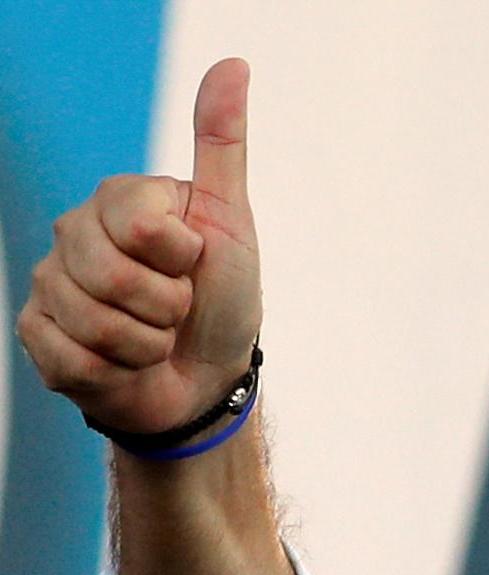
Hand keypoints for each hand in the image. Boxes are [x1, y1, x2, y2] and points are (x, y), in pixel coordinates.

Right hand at [15, 58, 260, 433]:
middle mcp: (74, 235)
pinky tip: (125, 364)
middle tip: (176, 310)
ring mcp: (50, 285)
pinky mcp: (39, 336)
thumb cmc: (224, 300)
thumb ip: (222, 146)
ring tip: (154, 337)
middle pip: (113, 276)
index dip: (181, 257)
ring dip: (145, 343)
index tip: (193, 263)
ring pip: (93, 321)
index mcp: (118, 202)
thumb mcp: (232, 222)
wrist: (208, 380)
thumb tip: (234, 66)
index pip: (140, 224)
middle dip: (166, 307)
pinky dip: (117, 371)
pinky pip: (72, 356)